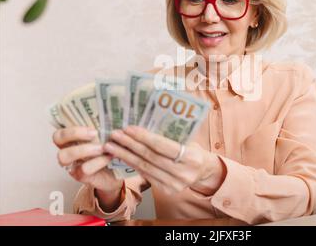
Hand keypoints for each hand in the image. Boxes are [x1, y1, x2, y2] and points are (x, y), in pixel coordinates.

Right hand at [52, 126, 122, 194]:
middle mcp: (67, 150)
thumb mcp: (108, 136)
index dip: (72, 129)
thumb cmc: (111, 149)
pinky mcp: (80, 175)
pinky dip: (98, 162)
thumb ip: (104, 127)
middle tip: (95, 134)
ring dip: (85, 149)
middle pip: (58, 139)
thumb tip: (110, 118)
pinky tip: (109, 157)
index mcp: (72, 139)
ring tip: (103, 148)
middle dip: (75, 134)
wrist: (120, 169)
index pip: (60, 131)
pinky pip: (84, 169)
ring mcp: (71, 164)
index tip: (92, 129)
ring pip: (64, 156)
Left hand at [103, 126, 225, 195]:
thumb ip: (170, 136)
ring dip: (126, 155)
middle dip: (130, 145)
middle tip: (115, 135)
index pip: (163, 146)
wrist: (203, 171)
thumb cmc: (193, 150)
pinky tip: (122, 156)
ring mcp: (175, 185)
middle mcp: (184, 173)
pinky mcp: (167, 191)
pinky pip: (146, 175)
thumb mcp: (188, 140)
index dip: (144, 137)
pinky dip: (133, 165)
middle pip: (150, 157)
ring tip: (112, 146)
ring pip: (145, 167)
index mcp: (191, 157)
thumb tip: (144, 123)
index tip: (128, 128)